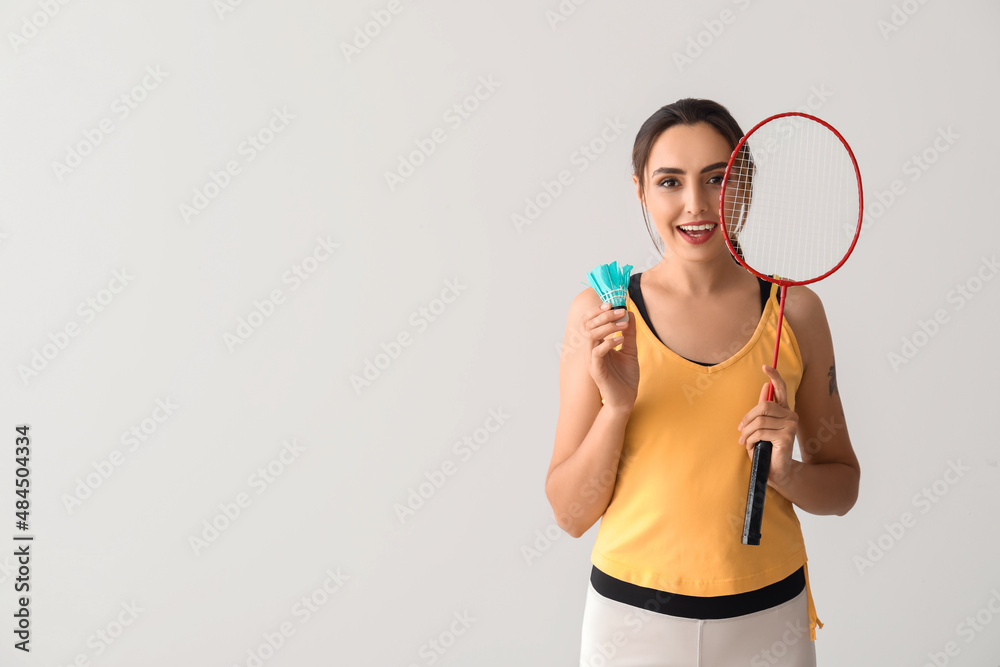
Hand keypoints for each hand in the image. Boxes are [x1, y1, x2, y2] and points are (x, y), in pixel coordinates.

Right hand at [587, 302, 638, 411]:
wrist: (626, 399)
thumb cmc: (626, 376)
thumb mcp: (631, 350)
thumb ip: (629, 333)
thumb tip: (629, 314)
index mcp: (598, 344)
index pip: (591, 323)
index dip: (598, 311)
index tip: (611, 303)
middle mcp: (592, 350)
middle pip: (589, 326)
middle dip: (603, 315)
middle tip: (619, 310)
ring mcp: (592, 360)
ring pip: (592, 336)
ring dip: (607, 326)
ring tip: (622, 323)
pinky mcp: (596, 371)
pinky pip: (597, 352)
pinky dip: (608, 342)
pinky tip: (620, 340)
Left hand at [737, 365, 797, 487]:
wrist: (775, 471)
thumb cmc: (766, 448)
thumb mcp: (761, 427)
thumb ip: (763, 410)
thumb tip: (764, 387)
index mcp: (784, 410)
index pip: (780, 389)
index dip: (774, 376)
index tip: (765, 366)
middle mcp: (790, 415)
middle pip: (763, 405)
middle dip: (747, 418)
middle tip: (741, 430)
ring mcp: (790, 425)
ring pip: (759, 420)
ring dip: (747, 432)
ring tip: (746, 442)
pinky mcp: (787, 436)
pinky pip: (761, 432)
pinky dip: (751, 439)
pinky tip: (752, 446)